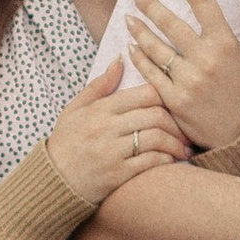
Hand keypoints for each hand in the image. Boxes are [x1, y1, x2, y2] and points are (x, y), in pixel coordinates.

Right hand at [45, 60, 190, 205]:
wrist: (53, 180)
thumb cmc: (66, 142)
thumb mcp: (76, 109)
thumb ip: (100, 85)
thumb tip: (121, 59)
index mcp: (100, 109)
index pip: (145, 94)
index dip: (166, 97)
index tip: (174, 107)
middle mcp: (106, 128)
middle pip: (155, 115)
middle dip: (176, 123)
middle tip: (186, 131)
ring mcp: (112, 152)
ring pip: (156, 139)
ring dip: (176, 144)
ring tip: (184, 149)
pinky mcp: (116, 175)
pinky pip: (150, 163)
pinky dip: (166, 161)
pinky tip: (171, 161)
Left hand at [124, 0, 239, 151]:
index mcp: (226, 44)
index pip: (202, 1)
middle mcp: (205, 60)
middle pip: (171, 23)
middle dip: (151, 5)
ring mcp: (188, 81)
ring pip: (156, 48)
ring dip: (139, 30)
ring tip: (129, 18)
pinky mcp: (174, 100)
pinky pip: (151, 73)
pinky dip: (139, 57)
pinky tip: (131, 46)